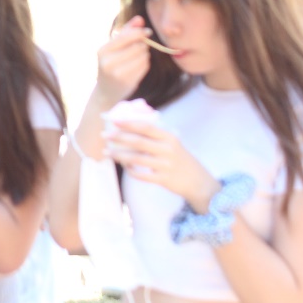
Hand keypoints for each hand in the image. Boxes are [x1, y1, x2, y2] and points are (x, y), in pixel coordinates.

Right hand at [96, 16, 153, 105]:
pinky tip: (138, 67)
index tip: (148, 31)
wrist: (105, 91)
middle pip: (137, 46)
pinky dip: (145, 64)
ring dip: (144, 55)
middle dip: (142, 45)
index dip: (139, 33)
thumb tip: (139, 19)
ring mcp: (117, 73)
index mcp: (103, 51)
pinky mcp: (127, 82)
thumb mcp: (113, 47)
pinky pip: (144, 67)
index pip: (126, 37)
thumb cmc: (110, 64)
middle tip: (139, 49)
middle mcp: (108, 62)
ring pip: (143, 56)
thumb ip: (126, 31)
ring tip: (137, 58)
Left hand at [104, 119, 218, 211]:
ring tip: (107, 152)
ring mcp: (166, 165)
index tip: (114, 120)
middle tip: (104, 136)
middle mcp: (168, 150)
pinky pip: (142, 175)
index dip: (129, 123)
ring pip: (137, 159)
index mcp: (169, 137)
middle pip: (139, 142)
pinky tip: (124, 167)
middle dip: (119, 138)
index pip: (146, 127)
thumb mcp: (172, 143)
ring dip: (119, 155)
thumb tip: (131, 123)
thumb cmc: (180, 158)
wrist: (198, 181)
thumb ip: (155, 135)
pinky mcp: (163, 179)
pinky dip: (131, 170)